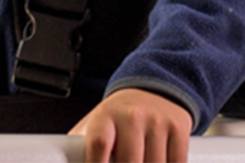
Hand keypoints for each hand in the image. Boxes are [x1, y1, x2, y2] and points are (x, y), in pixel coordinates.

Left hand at [69, 88, 190, 162]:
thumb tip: (66, 162)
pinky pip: (176, 162)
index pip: (99, 144)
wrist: (153, 88)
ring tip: (139, 162)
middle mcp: (131, 116)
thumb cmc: (120, 115)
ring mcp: (157, 122)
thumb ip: (81, 146)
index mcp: (105, 117)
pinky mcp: (178, 128)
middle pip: (129, 161)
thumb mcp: (98, 123)